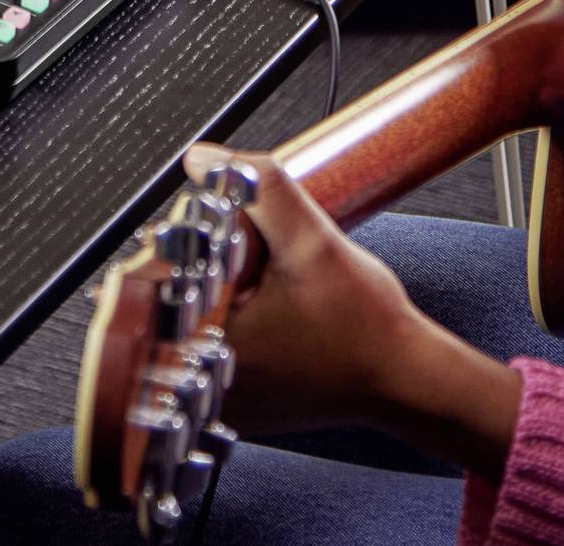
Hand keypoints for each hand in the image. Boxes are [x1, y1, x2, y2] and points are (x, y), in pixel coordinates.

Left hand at [182, 145, 422, 436]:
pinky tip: (267, 311)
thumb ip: (260, 190)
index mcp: (208, 345)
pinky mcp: (238, 403)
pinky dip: (230, 322)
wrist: (404, 379)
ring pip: (190, 322)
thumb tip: (204, 159)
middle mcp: (204, 380)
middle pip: (171, 296)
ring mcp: (219, 399)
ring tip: (259, 284)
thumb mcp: (314, 243)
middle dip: (201, 263)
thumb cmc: (366, 326)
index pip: (158, 272)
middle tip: (245, 257)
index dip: (185, 237)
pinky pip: (212, 348)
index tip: (213, 227)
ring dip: (213, 292)